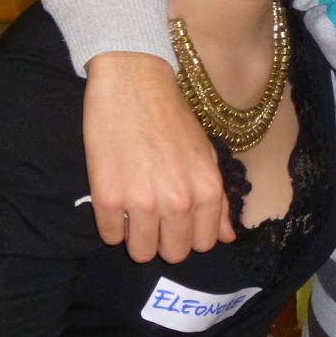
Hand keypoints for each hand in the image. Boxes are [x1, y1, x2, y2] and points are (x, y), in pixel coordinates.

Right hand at [83, 52, 232, 261]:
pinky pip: (109, 236)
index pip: (204, 244)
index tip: (178, 221)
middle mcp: (178, 201)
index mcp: (207, 190)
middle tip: (154, 216)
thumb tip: (228, 237)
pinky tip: (115, 201)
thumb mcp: (207, 155)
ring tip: (133, 211)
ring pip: (140, 252)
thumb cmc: (174, 117)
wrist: (134, 82)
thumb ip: (218, 200)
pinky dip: (111, 225)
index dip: (190, 234)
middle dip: (164, 240)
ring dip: (136, 237)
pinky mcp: (107, 198)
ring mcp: (142, 202)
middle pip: (172, 253)